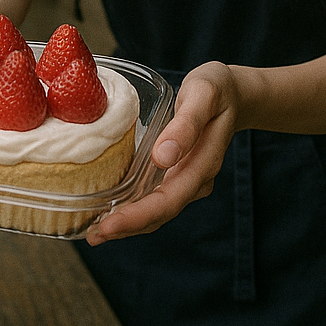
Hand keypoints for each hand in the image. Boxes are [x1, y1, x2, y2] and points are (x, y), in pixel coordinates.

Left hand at [85, 62, 238, 244]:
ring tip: (96, 232)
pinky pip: (156, 198)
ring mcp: (188, 179)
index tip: (110, 224)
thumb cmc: (216, 89)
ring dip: (129, 224)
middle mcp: (196, 179)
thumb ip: (186, 125)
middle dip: (127, 227)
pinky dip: (135, 209)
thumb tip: (162, 157)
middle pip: (161, 213)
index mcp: (203, 163)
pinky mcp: (178, 174)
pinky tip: (113, 210)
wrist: (232, 92)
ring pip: (158, 211)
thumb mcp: (203, 95)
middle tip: (93, 236)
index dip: (138, 216)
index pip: (168, 199)